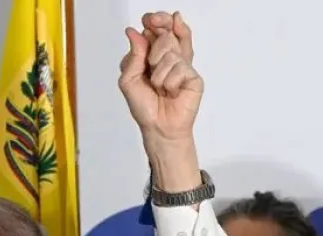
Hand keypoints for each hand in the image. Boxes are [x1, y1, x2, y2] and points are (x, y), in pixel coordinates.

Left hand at [119, 11, 201, 145]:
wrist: (158, 127)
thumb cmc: (144, 106)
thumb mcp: (128, 79)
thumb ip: (133, 55)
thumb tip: (134, 32)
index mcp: (153, 53)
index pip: (157, 28)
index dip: (155, 20)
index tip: (150, 20)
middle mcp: (169, 56)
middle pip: (166, 34)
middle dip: (157, 46)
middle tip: (152, 62)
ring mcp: (183, 66)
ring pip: (170, 52)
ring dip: (158, 74)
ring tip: (160, 88)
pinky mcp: (194, 77)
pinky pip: (179, 69)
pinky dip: (169, 83)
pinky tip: (171, 93)